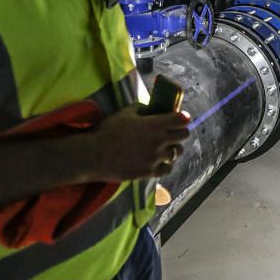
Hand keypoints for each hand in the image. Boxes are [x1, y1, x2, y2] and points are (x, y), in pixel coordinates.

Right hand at [75, 105, 190, 181]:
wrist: (95, 156)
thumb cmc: (108, 131)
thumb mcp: (125, 113)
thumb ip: (141, 108)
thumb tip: (150, 108)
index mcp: (155, 125)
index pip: (181, 120)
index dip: (183, 117)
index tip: (182, 117)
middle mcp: (159, 141)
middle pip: (183, 136)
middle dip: (180, 131)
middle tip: (174, 131)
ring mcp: (155, 158)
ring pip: (177, 152)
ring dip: (173, 148)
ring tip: (166, 147)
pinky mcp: (149, 172)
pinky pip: (168, 168)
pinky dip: (167, 164)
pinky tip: (161, 160)